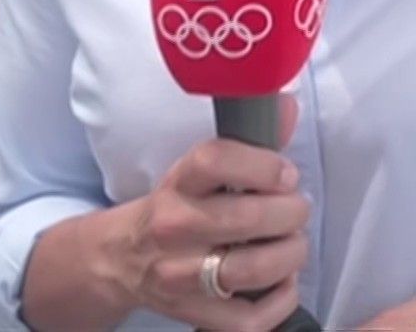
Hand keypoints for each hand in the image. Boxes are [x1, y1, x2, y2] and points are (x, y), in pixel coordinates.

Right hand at [113, 95, 311, 331]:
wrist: (119, 260)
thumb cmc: (178, 208)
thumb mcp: (200, 171)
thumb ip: (248, 140)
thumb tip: (286, 106)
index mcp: (178, 185)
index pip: (215, 160)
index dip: (263, 165)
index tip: (285, 174)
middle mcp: (173, 230)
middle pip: (247, 219)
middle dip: (291, 212)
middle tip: (296, 210)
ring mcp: (180, 277)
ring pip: (253, 269)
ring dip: (290, 255)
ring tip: (292, 245)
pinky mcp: (192, 314)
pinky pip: (250, 319)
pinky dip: (281, 301)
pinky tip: (283, 282)